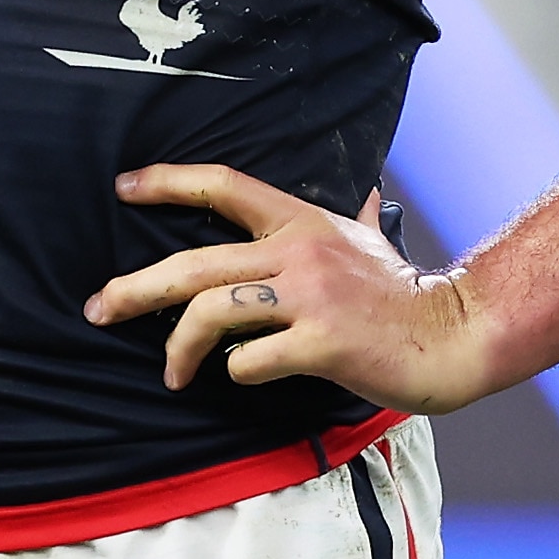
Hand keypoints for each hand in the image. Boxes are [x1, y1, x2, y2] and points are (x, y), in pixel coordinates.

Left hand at [85, 164, 493, 414]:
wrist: (459, 335)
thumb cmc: (407, 295)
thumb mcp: (372, 241)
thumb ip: (359, 218)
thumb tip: (371, 192)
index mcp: (300, 222)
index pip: (222, 185)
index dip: (168, 182)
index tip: (122, 187)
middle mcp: (298, 251)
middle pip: (192, 263)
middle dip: (134, 289)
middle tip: (98, 309)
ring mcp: (310, 296)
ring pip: (210, 312)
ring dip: (178, 347)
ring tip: (171, 373)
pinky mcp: (323, 343)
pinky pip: (251, 360)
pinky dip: (236, 372)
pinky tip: (242, 376)